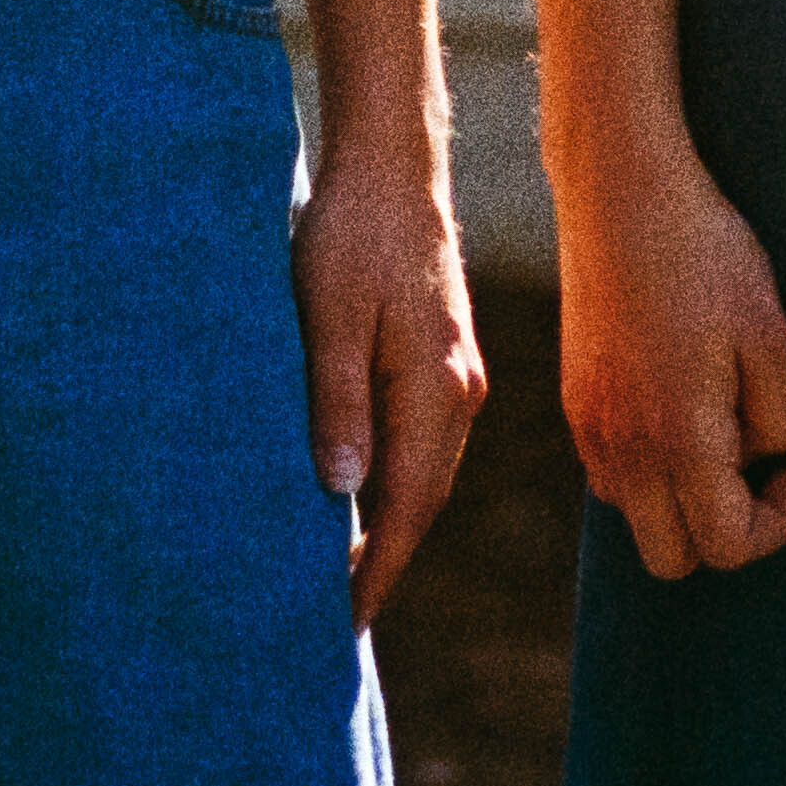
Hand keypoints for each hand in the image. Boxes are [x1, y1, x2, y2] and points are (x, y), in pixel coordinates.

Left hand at [296, 147, 487, 626]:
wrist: (391, 163)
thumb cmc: (352, 232)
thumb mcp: (327, 317)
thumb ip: (337, 403)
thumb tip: (342, 492)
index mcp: (435, 389)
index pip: (409, 506)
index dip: (379, 569)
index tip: (345, 622)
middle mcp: (458, 392)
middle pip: (424, 500)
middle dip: (386, 561)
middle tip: (335, 618)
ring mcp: (456, 375)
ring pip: (425, 473)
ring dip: (391, 525)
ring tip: (343, 573)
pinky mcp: (441, 359)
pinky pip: (422, 442)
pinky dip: (395, 482)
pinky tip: (361, 496)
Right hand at [555, 152, 785, 577]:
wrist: (621, 194)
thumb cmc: (704, 255)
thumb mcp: (770, 332)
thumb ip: (777, 414)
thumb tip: (768, 455)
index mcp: (679, 439)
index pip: (726, 546)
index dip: (776, 526)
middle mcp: (624, 448)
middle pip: (671, 559)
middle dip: (722, 532)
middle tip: (758, 469)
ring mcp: (591, 427)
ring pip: (634, 517)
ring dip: (680, 500)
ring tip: (716, 428)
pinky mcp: (575, 399)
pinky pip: (609, 473)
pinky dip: (646, 468)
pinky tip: (675, 406)